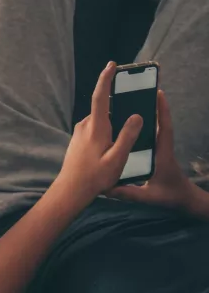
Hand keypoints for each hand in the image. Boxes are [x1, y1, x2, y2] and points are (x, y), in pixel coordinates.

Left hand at [53, 61, 143, 204]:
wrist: (71, 189)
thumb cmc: (95, 176)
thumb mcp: (117, 159)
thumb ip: (127, 136)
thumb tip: (136, 115)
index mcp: (96, 127)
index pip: (100, 97)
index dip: (106, 79)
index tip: (112, 65)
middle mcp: (85, 125)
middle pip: (103, 107)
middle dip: (117, 102)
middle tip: (131, 103)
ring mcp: (80, 131)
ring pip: (101, 119)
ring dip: (113, 120)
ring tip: (126, 130)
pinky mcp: (79, 138)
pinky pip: (96, 127)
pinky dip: (107, 128)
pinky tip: (113, 143)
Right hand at [108, 90, 197, 211]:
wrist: (185, 201)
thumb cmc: (170, 197)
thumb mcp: (149, 197)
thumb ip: (129, 193)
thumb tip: (107, 189)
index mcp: (163, 155)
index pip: (164, 129)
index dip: (162, 111)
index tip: (159, 94)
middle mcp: (162, 149)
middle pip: (160, 123)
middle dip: (154, 106)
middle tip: (142, 91)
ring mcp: (161, 151)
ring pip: (156, 129)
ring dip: (149, 114)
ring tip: (134, 101)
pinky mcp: (158, 154)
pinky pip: (152, 136)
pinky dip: (145, 126)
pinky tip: (131, 123)